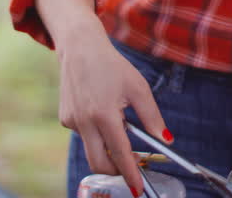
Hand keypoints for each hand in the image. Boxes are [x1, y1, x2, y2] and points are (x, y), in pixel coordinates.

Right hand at [55, 25, 168, 196]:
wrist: (80, 48)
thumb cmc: (112, 66)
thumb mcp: (138, 88)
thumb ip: (152, 117)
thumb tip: (166, 139)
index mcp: (104, 114)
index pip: (120, 154)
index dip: (130, 174)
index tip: (138, 189)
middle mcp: (84, 121)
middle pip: (99, 162)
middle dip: (116, 170)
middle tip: (132, 166)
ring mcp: (71, 121)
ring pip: (92, 148)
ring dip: (107, 147)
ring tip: (118, 122)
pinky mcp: (65, 118)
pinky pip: (83, 134)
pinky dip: (96, 132)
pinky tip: (100, 109)